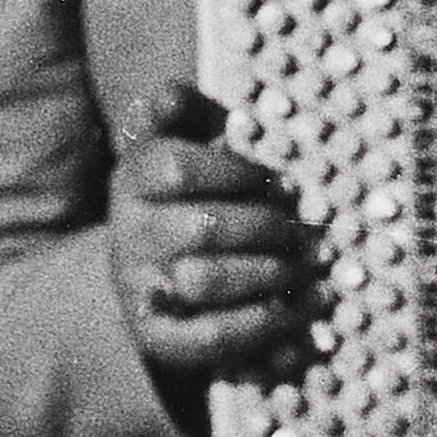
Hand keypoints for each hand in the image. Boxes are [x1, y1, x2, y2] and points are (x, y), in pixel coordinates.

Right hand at [108, 78, 316, 387]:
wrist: (152, 266)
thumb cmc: (190, 188)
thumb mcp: (183, 138)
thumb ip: (181, 109)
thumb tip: (173, 97)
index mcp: (134, 178)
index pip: (176, 170)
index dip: (236, 173)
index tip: (279, 180)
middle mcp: (130, 233)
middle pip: (201, 229)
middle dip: (266, 227)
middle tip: (302, 229)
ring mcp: (140, 287)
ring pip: (205, 282)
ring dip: (268, 273)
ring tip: (307, 266)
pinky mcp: (158, 337)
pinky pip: (208, 338)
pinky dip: (258, 326)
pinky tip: (297, 310)